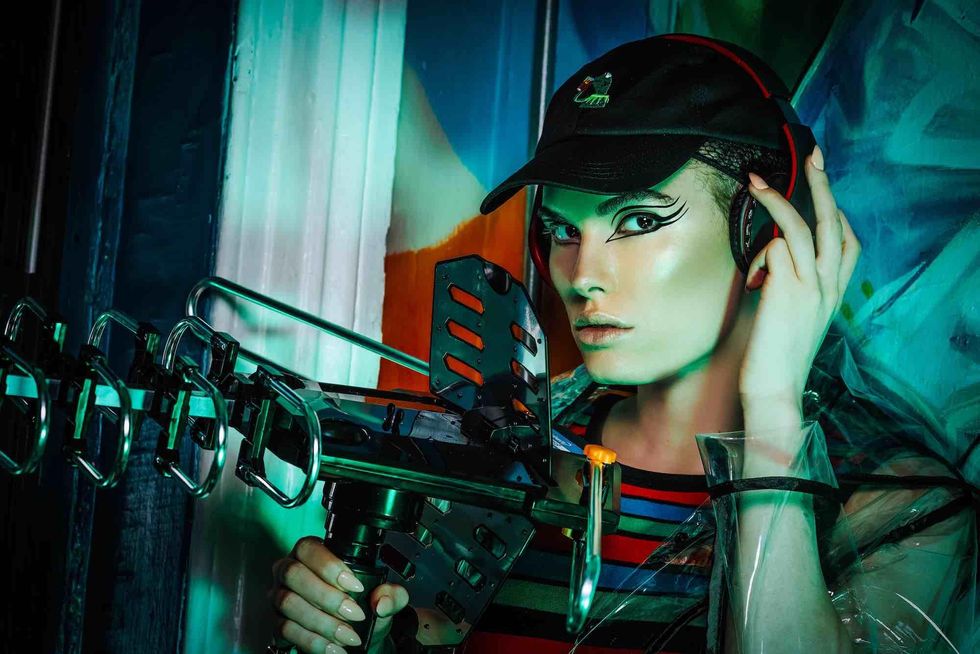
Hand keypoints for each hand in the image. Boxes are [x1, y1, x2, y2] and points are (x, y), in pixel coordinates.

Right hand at [270, 536, 409, 653]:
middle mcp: (289, 570)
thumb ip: (392, 594)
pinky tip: (334, 648)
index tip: (356, 587)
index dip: (330, 566)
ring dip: (321, 622)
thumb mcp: (384, 598)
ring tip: (348, 636)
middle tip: (355, 614)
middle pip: (294, 574)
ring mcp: (279, 595)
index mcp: (312, 553)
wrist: (355, 637)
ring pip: (289, 603)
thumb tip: (380, 601)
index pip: (309, 548)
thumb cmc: (364, 607)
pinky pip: (285, 629)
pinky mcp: (276, 622)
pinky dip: (313, 641)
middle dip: (327, 597)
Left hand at [738, 144, 860, 407]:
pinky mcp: (788, 291)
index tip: (822, 189)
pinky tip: (751, 280)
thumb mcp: (794, 320)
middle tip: (812, 154)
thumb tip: (774, 260)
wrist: (773, 390)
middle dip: (822, 184)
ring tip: (756, 181)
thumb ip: (793, 289)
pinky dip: (760, 254)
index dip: (837, 213)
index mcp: (833, 294)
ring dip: (778, 200)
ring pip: (802, 228)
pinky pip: (775, 250)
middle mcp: (828, 287)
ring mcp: (811, 287)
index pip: (848, 243)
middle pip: (833, 223)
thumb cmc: (776, 358)